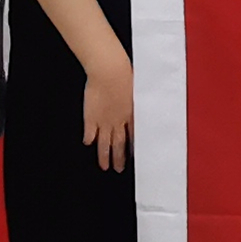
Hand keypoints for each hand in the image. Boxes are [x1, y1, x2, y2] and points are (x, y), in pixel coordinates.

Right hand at [84, 52, 135, 172]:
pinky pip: (89, 132)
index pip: (134, 137)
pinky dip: (89, 139)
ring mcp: (104, 121)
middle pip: (119, 145)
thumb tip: (152, 97)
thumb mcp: (139, 88)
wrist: (110, 72)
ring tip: (104, 166)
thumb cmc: (126, 75)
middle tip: (119, 169)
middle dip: (119, 159)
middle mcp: (118, 121)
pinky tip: (88, 144)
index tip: (134, 157)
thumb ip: (141, 98)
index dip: (134, 148)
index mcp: (132, 115)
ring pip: (104, 143)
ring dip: (104, 156)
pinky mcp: (91, 117)